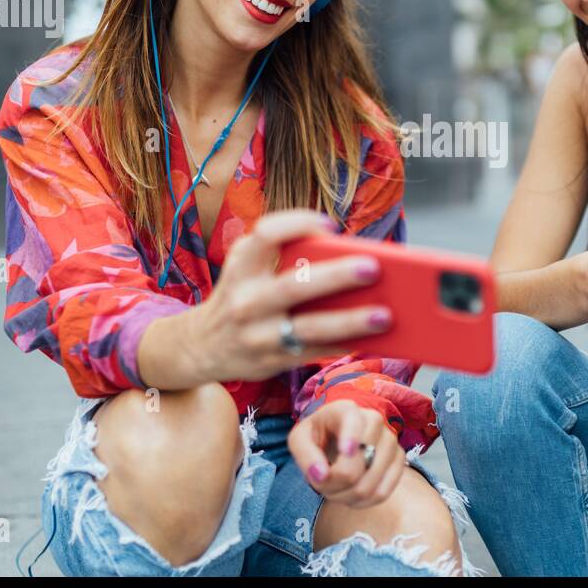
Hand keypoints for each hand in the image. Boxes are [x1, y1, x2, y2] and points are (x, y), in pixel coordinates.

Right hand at [182, 209, 392, 383]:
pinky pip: (314, 353)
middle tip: (374, 267)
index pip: (265, 236)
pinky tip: (371, 338)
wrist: (202, 345)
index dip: (296, 225)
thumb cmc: (240, 293)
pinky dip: (344, 345)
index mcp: (241, 266)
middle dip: (336, 276)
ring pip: (309, 328)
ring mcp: (257, 335)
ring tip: (385, 315)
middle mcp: (245, 300)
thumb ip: (280, 254)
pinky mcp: (270, 362)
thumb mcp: (246, 266)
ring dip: (350, 322)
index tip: (329, 225)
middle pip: (294, 286)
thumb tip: (346, 254)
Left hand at [287, 400, 404, 507]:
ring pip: (369, 485)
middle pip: (358, 465)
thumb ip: (305, 455)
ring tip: (334, 490)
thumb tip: (321, 474)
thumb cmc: (318, 436)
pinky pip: (383, 493)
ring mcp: (390, 440)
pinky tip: (351, 495)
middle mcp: (374, 421)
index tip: (345, 451)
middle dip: (333, 484)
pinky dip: (363, 502)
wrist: (337, 437)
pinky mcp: (399, 460)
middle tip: (321, 483)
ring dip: (345, 497)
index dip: (352, 437)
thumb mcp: (299, 440)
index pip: (353, 422)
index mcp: (346, 410)